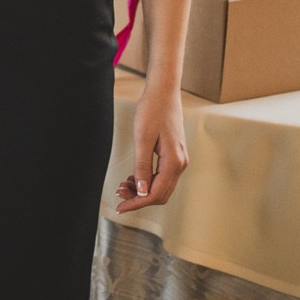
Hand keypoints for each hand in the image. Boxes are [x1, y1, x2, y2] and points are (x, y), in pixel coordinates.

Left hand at [115, 86, 187, 212]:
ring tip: (123, 186)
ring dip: (142, 190)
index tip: (121, 207)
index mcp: (174, 162)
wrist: (163, 92)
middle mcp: (180, 164)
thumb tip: (142, 192)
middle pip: (160, 193)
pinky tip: (133, 177)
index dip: (137, 203)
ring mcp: (179, 160)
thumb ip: (142, 167)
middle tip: (119, 194)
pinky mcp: (174, 155)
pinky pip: (161, 176)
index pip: (155, 194)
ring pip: (161, 186)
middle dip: (139, 198)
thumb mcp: (142, 139)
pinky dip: (147, 180)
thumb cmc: (152, 110)